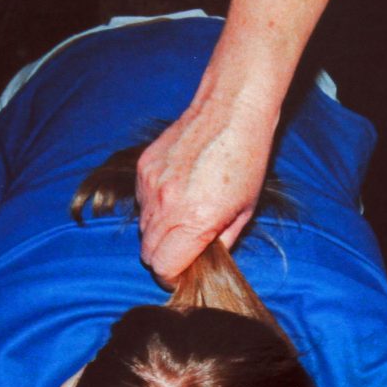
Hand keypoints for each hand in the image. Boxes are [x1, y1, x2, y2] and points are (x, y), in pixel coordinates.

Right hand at [136, 94, 275, 283]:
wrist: (231, 111)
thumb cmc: (246, 161)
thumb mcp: (244, 212)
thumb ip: (220, 243)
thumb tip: (202, 260)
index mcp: (194, 220)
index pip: (163, 267)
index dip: (172, 276)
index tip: (182, 273)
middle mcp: (167, 204)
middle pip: (147, 252)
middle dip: (164, 258)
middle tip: (183, 249)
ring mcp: (150, 185)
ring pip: (142, 228)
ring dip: (158, 232)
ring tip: (183, 216)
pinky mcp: (143, 167)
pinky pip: (140, 202)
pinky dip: (153, 206)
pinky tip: (176, 192)